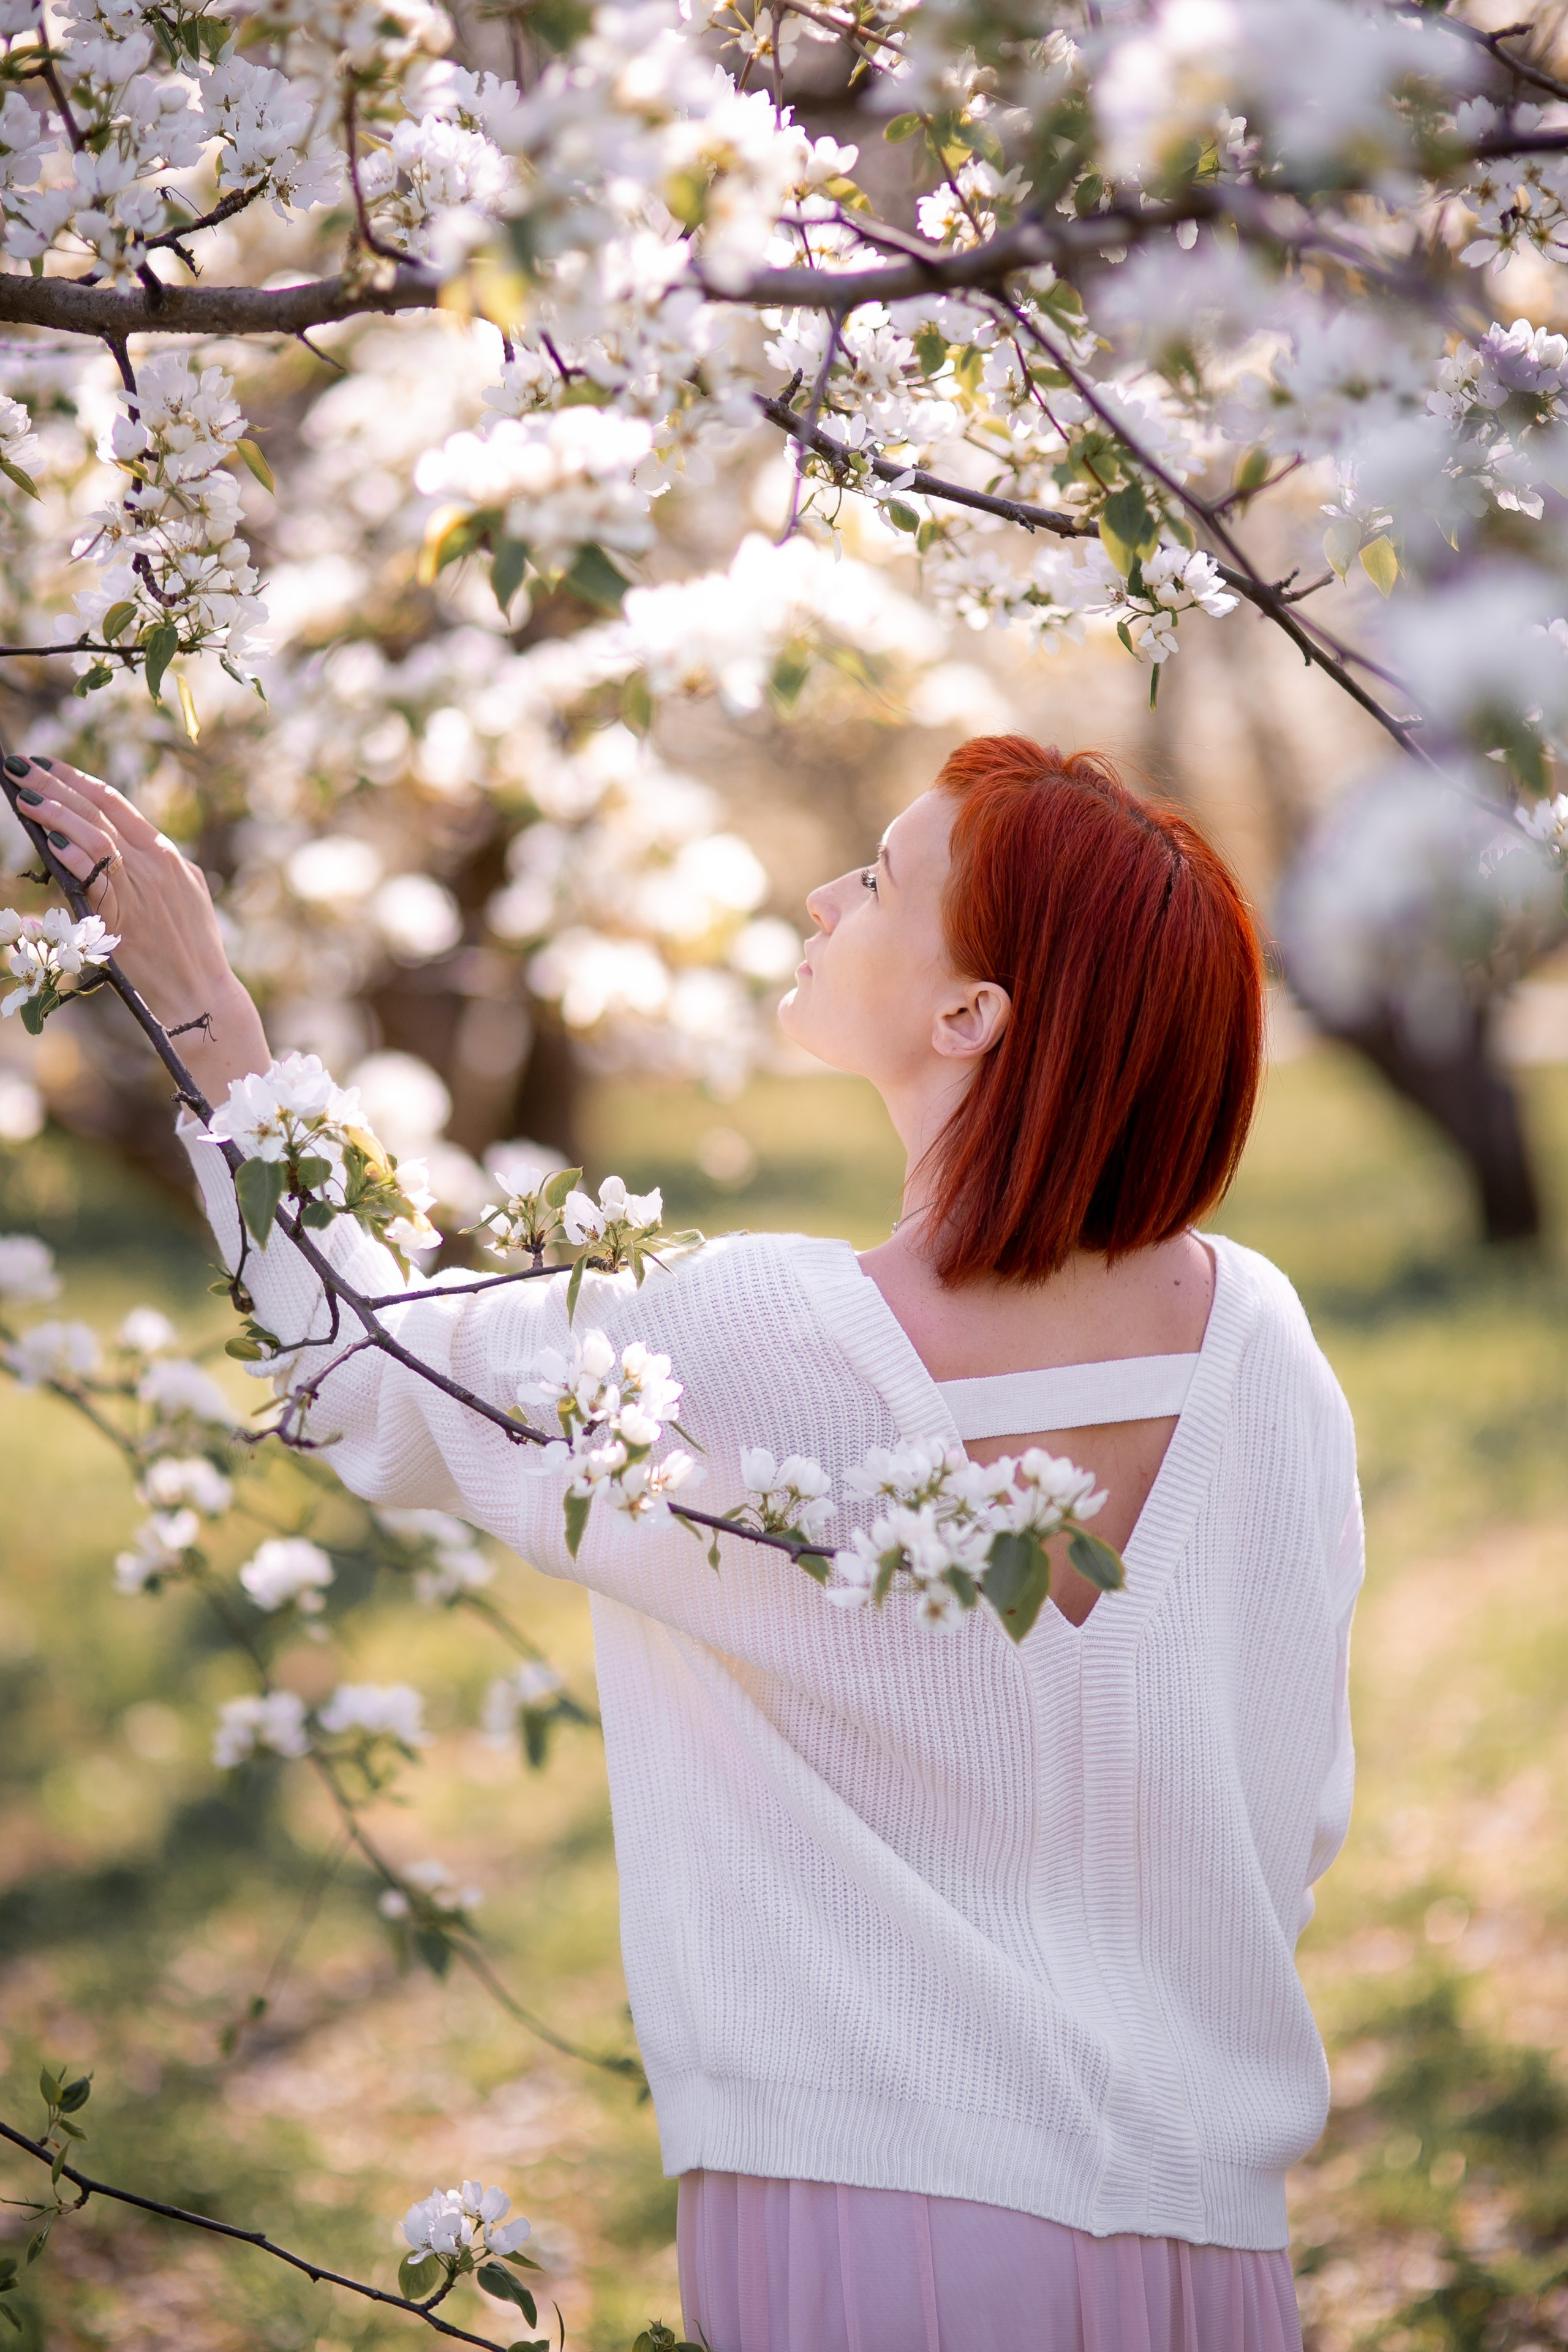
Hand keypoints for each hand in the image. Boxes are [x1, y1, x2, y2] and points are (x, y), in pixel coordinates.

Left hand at [4, 753, 270, 1102]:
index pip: (114, 803)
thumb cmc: (191, 947)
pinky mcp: (124, 916)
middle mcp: (151, 863)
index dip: (77, 779)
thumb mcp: (183, 893)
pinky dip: (73, 856)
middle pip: (95, 812)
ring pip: (91, 837)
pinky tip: (50, 840)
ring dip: (54, 812)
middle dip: (54, 784)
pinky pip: (94, 879)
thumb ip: (153, 866)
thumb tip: (115, 847)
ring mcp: (138, 888)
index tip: (47, 764)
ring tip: (23, 795)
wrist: (200, 991)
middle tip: (19, 766)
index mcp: (164, 853)